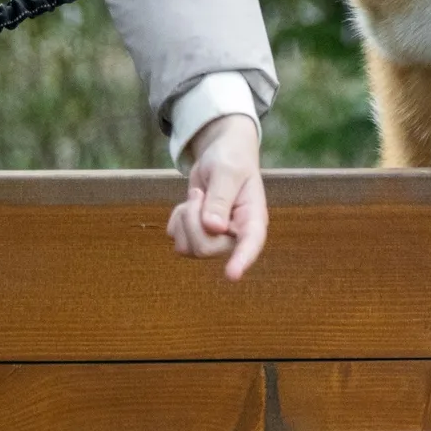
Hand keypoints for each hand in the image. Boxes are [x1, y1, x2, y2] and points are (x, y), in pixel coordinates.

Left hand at [165, 114, 265, 279]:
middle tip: (198, 194)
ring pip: (189, 248)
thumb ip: (221, 198)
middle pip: (207, 248)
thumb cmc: (231, 159)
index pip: (251, 242)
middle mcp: (236, 235)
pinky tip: (190, 205)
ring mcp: (216, 239)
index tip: (232, 275)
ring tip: (197, 197)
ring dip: (184, 220)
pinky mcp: (198, 237)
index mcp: (253, 218)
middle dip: (193, 220)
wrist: (219, 154)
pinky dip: (177, 220)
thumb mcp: (227, 171)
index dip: (242, 259)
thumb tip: (214, 228)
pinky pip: (177, 240)